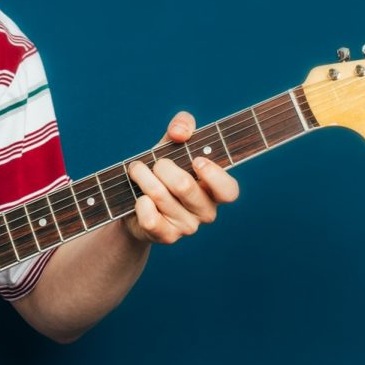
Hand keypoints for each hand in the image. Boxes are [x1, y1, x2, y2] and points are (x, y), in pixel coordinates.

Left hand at [123, 111, 239, 244]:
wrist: (135, 203)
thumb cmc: (162, 172)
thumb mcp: (173, 145)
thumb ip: (182, 127)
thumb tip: (180, 132)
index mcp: (215, 190)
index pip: (229, 191)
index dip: (214, 176)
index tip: (196, 160)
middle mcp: (206, 211)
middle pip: (184, 186)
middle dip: (161, 166)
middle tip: (154, 163)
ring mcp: (187, 227)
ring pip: (160, 196)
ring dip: (142, 177)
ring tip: (137, 171)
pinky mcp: (166, 237)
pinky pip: (150, 218)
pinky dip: (139, 203)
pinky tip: (139, 199)